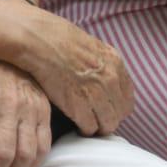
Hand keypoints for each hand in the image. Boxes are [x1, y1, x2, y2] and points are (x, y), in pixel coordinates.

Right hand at [11, 9, 133, 136]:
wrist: (38, 41)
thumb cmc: (58, 38)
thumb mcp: (91, 44)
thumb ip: (102, 63)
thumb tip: (105, 77)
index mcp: (114, 63)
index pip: (127, 98)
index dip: (117, 107)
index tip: (108, 110)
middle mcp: (110, 80)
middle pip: (120, 114)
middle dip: (109, 118)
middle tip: (97, 119)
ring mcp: (95, 94)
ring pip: (107, 124)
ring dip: (98, 127)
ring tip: (88, 125)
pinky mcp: (78, 106)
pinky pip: (89, 127)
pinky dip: (84, 129)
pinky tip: (77, 126)